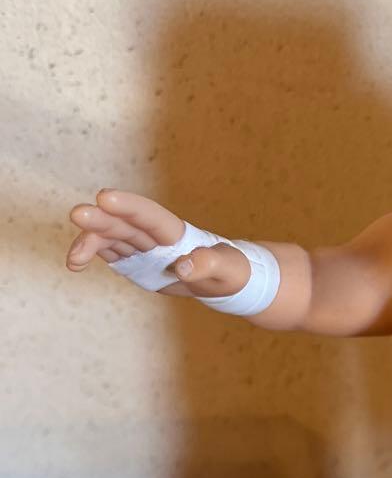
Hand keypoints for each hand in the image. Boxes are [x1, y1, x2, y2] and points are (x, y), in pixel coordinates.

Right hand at [66, 189, 249, 297]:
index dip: (129, 206)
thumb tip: (183, 267)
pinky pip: (109, 253)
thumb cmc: (232, 271)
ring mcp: (142, 248)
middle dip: (101, 219)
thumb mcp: (229, 270)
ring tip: (74, 260)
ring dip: (89, 242)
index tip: (105, 197)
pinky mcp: (134, 261)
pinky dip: (91, 255)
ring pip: (110, 238)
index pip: (151, 216)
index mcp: (177, 232)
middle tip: (78, 214)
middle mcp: (154, 236)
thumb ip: (208, 265)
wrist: (224, 280)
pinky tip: (75, 263)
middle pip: (124, 223)